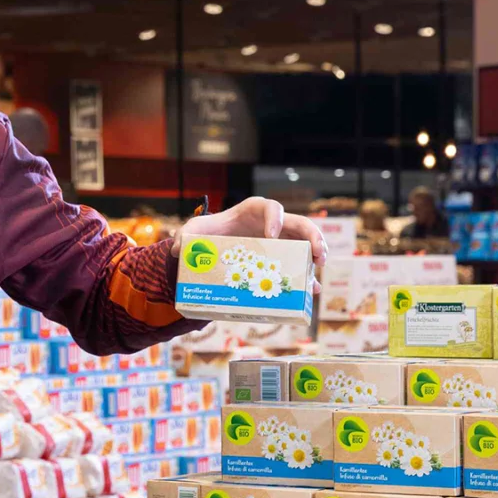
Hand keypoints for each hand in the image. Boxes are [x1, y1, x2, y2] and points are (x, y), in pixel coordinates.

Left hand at [179, 196, 327, 294]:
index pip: (269, 207)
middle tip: (316, 253)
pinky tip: (313, 290)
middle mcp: (272, 223)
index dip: (274, 218)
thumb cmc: (208, 233)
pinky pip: (299, 265)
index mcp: (253, 211)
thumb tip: (178, 249)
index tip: (272, 236)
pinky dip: (307, 277)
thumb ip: (184, 235)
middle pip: (299, 223)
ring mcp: (281, 240)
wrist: (214, 247)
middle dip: (311, 236)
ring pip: (306, 242)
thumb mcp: (194, 232)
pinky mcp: (282, 257)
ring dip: (317, 253)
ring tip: (319, 268)